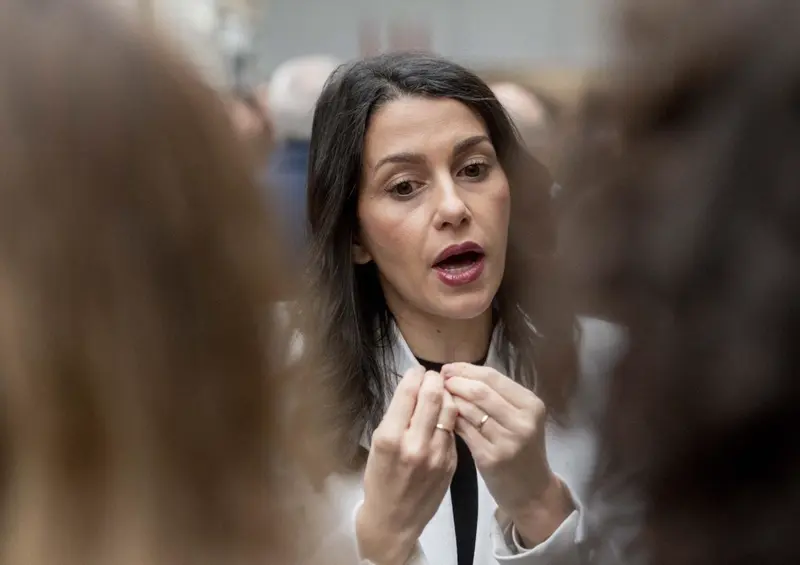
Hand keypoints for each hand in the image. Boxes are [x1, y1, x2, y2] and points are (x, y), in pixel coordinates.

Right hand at [357, 368, 457, 564]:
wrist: (393, 522)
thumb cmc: (379, 480)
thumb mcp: (378, 444)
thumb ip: (397, 416)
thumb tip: (413, 387)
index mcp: (390, 438)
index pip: (409, 393)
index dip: (416, 375)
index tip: (418, 370)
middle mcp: (415, 445)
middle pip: (433, 396)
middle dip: (435, 379)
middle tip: (434, 375)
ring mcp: (437, 455)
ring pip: (450, 411)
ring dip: (447, 396)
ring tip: (442, 392)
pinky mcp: (451, 464)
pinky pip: (453, 431)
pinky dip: (449, 419)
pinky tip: (443, 418)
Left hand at [442, 363, 573, 545]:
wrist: (532, 490)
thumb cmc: (521, 448)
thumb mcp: (520, 418)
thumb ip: (497, 396)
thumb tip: (458, 372)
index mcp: (531, 405)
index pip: (493, 376)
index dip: (465, 369)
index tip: (447, 368)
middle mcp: (522, 421)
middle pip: (480, 391)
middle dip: (455, 382)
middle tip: (439, 381)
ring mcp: (507, 441)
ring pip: (470, 410)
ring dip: (450, 400)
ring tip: (439, 397)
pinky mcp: (491, 458)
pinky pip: (464, 431)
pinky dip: (451, 420)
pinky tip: (444, 417)